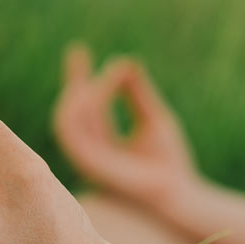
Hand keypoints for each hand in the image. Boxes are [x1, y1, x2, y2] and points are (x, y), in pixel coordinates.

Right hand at [53, 44, 198, 205]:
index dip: (79, 78)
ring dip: (79, 93)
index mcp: (102, 143)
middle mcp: (88, 151)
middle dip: (72, 81)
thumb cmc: (169, 162)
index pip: (84, 106)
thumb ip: (138, 93)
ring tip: (102, 74)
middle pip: (70, 110)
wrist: (178, 193)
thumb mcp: (154, 118)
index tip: (78, 50)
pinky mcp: (87, 165)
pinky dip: (83, 108)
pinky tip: (97, 90)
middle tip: (79, 52)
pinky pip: (73, 132)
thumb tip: (125, 61)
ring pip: (66, 119)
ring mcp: (85, 160)